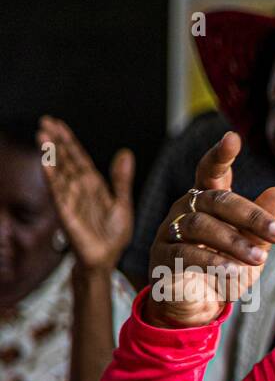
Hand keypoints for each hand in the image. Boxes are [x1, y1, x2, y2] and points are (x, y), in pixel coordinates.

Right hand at [36, 116, 133, 273]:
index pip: (78, 157)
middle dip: (56, 141)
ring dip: (50, 154)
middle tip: (45, 121)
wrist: (107, 259)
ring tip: (42, 135)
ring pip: (59, 172)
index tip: (57, 123)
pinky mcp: (67, 213)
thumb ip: (121, 179)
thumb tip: (125, 152)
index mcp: (92, 185)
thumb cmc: (112, 234)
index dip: (68, 140)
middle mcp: (79, 189)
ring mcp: (71, 200)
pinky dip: (52, 178)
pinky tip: (46, 163)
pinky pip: (58, 193)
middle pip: (65, 160)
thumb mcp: (122, 203)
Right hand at [145, 132, 274, 327]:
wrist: (197, 304)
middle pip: (217, 200)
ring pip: (202, 227)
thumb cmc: (226, 268)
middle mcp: (186, 208)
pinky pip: (187, 254)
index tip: (233, 138)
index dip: (220, 154)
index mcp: (208, 199)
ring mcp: (170, 230)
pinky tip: (235, 272)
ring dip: (235, 243)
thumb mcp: (252, 247)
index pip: (212, 171)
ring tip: (260, 259)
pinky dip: (213, 263)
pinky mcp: (162, 256)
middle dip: (252, 216)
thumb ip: (263, 223)